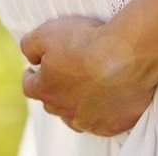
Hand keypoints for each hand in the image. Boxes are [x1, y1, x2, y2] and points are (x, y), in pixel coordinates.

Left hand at [19, 16, 157, 135]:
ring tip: (84, 91)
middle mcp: (65, 110)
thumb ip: (30, 45)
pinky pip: (102, 123)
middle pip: (52, 104)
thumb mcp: (47, 33)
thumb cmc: (86, 42)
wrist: (127, 55)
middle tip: (63, 76)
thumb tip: (30, 58)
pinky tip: (106, 101)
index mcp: (46, 89)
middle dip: (54, 90)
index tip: (35, 70)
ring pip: (76, 117)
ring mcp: (90, 120)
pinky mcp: (114, 124)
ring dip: (76, 106)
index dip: (31, 76)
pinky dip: (101, 113)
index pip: (30, 86)